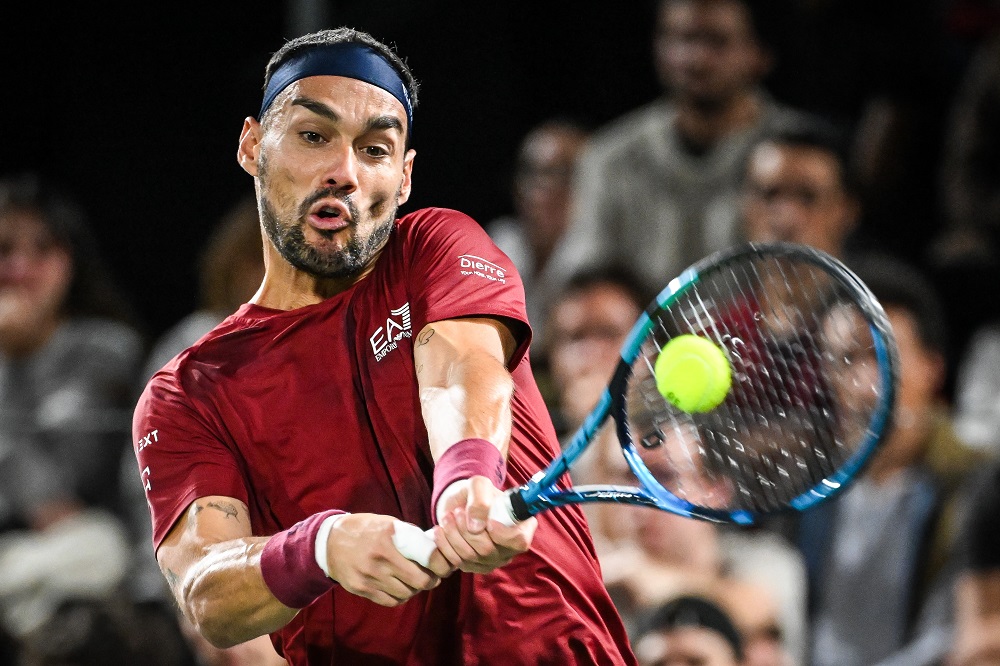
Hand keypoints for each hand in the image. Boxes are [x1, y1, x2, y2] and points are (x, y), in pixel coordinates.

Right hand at [324, 513, 450, 606]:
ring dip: (414, 590)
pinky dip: (400, 597)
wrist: (329, 541)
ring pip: (406, 593)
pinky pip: (390, 601)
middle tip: (431, 577)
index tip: (442, 566)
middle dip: (430, 581)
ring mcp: (369, 575)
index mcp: (389, 536)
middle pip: (419, 581)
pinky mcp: (361, 588)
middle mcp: (380, 557)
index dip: (440, 564)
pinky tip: (399, 588)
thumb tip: (436, 547)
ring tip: (413, 581)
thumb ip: (410, 535)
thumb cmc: (365, 529)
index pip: (427, 555)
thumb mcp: (388, 523)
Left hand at [432, 476, 536, 573]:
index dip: (502, 535)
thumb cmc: (477, 494)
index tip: (488, 522)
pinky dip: (445, 545)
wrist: (462, 504)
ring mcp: (492, 560)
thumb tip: (476, 526)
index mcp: (521, 527)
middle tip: (457, 512)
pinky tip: (440, 530)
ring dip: (453, 535)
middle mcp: (509, 548)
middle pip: (489, 551)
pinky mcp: (474, 566)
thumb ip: (480, 500)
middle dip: (467, 531)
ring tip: (447, 517)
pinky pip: (457, 563)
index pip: (519, 541)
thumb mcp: (479, 486)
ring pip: (471, 557)